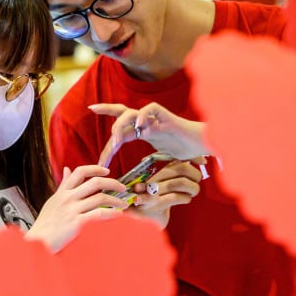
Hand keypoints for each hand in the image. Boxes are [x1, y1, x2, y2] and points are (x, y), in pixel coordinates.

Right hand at [26, 165, 129, 250]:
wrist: (38, 241)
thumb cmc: (45, 223)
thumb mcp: (52, 200)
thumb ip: (63, 185)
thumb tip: (68, 169)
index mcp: (63, 192)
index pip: (80, 172)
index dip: (95, 168)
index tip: (107, 171)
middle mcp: (68, 198)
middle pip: (95, 183)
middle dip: (113, 183)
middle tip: (122, 188)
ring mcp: (73, 210)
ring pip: (100, 198)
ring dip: (116, 200)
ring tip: (124, 205)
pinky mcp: (77, 223)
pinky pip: (98, 214)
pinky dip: (111, 213)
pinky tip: (118, 215)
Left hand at [89, 102, 208, 164]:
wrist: (203, 145)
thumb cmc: (184, 151)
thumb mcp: (159, 160)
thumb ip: (147, 166)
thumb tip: (138, 186)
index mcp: (142, 132)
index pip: (120, 131)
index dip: (109, 143)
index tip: (99, 160)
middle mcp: (146, 123)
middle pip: (122, 112)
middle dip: (107, 109)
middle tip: (92, 109)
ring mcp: (155, 119)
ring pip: (131, 112)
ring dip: (121, 125)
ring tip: (116, 141)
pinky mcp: (166, 117)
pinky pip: (150, 109)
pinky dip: (143, 116)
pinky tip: (139, 128)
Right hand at [129, 158, 203, 227]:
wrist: (145, 216)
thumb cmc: (159, 196)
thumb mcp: (166, 180)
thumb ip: (179, 168)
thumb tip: (201, 160)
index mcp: (157, 167)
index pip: (176, 155)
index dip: (192, 156)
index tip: (202, 162)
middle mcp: (154, 176)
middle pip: (182, 168)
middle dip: (195, 175)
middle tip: (196, 182)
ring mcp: (152, 190)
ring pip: (181, 183)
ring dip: (192, 188)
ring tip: (192, 192)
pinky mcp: (154, 204)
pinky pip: (175, 197)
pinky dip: (185, 198)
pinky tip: (185, 199)